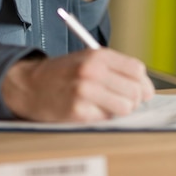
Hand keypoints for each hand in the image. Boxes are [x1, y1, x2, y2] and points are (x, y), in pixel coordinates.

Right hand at [1, 48, 154, 121]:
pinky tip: (89, 111)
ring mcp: (85, 92)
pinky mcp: (78, 112)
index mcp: (98, 55)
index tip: (141, 91)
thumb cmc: (63, 73)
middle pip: (135, 91)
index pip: (137, 70)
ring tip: (106, 106)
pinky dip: (103, 118)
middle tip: (122, 101)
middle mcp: (93, 71)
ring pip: (126, 108)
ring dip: (119, 111)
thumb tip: (146, 91)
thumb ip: (115, 70)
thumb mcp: (87, 60)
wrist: (29, 85)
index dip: (142, 83)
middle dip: (134, 99)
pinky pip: (107, 120)